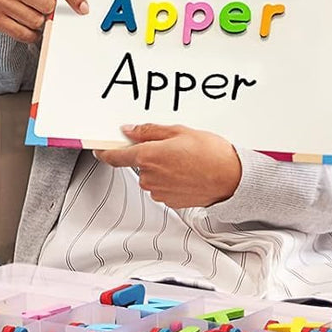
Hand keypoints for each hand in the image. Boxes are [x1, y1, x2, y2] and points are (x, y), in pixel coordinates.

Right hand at [0, 0, 88, 43]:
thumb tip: (76, 4)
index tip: (83, 7)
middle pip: (47, 5)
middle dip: (48, 9)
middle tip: (39, 5)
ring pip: (36, 21)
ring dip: (38, 22)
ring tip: (27, 12)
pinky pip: (24, 34)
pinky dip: (30, 33)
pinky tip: (22, 23)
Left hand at [94, 123, 241, 208]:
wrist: (232, 179)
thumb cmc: (211, 154)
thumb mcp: (179, 131)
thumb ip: (149, 131)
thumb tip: (130, 130)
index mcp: (147, 156)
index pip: (114, 156)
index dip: (104, 151)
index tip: (99, 148)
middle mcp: (149, 177)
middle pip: (137, 163)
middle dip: (149, 155)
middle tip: (171, 147)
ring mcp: (159, 191)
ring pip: (151, 175)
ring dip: (161, 168)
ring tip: (184, 161)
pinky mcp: (169, 201)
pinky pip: (162, 187)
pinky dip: (170, 180)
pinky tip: (187, 173)